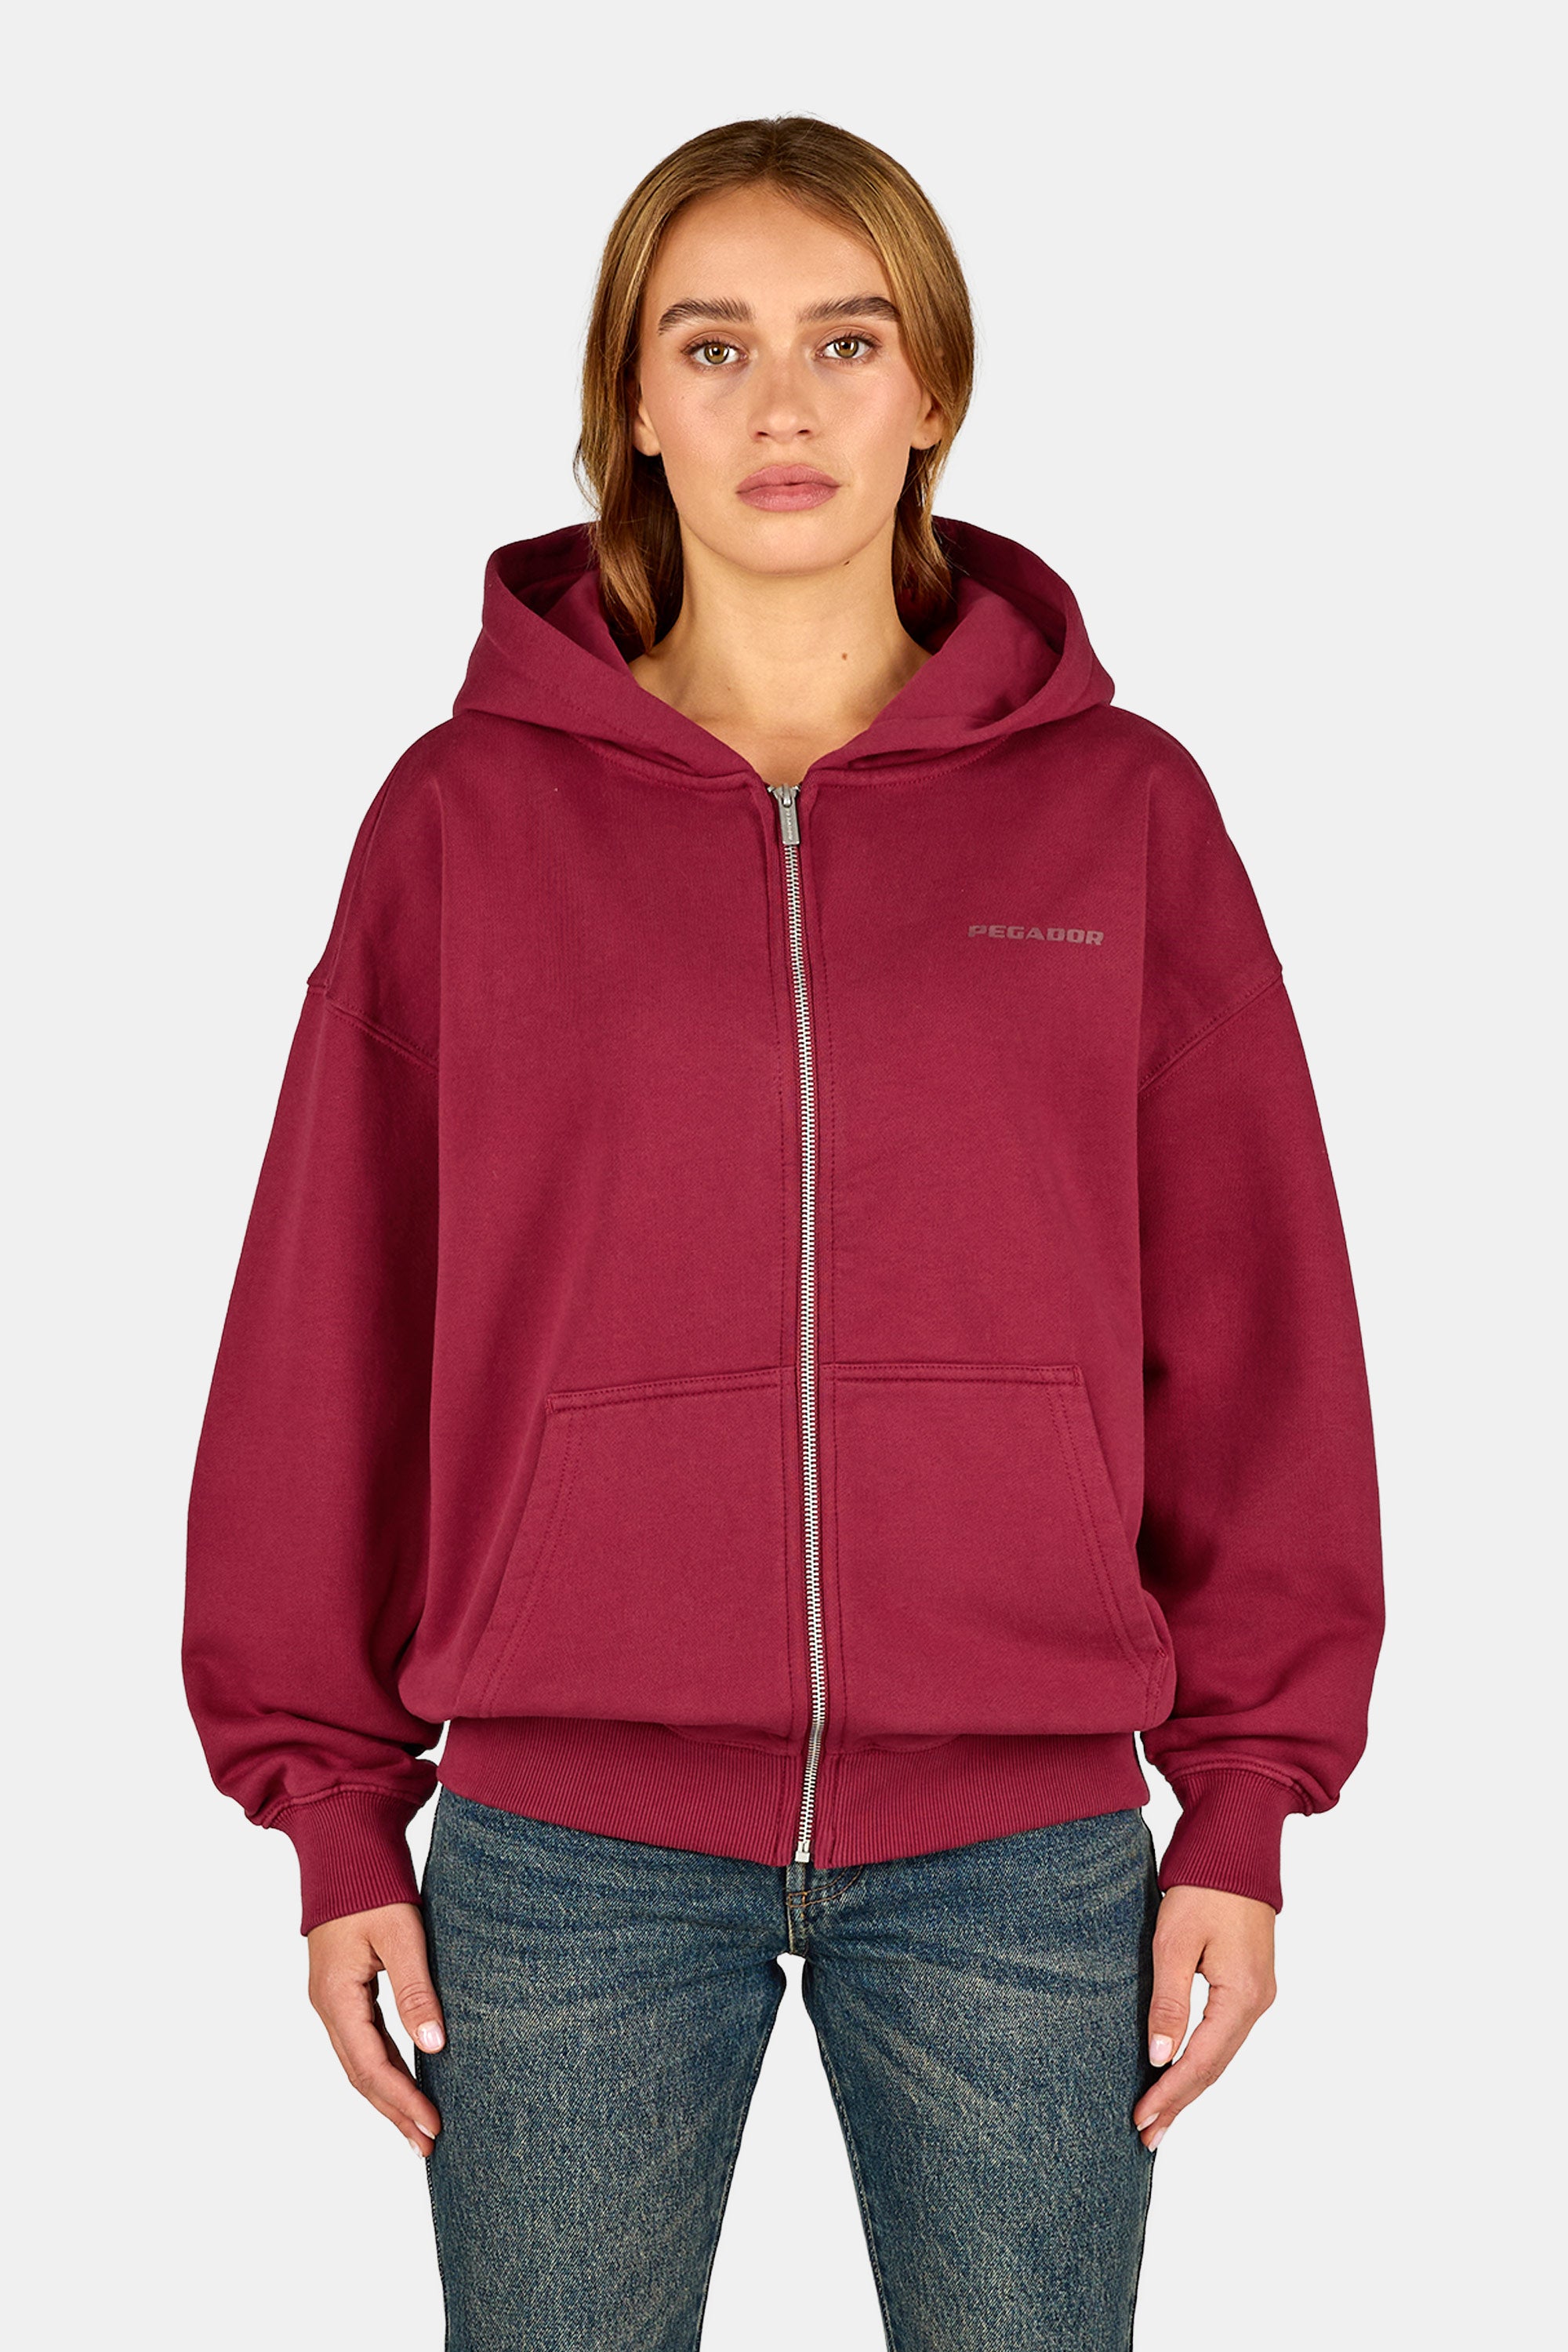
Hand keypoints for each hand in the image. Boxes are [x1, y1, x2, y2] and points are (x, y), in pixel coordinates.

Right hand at [307, 1901, 445, 2155]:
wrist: (344, 1845)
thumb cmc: (373, 1884)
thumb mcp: (401, 1935)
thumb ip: (416, 1991)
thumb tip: (435, 2048)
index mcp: (336, 1997)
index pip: (371, 2067)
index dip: (403, 2101)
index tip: (434, 2127)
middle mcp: (327, 2006)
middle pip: (361, 2075)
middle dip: (395, 2112)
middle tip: (429, 2146)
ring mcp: (332, 2000)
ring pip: (360, 2062)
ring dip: (389, 2096)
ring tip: (419, 2128)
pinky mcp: (342, 1990)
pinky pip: (362, 2042)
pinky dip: (384, 2068)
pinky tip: (404, 2081)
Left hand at [1133, 1884, 1275, 2150]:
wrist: (1236, 1848)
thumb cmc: (1203, 1888)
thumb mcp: (1176, 1942)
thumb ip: (1170, 2001)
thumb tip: (1160, 2057)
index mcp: (1242, 1996)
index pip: (1202, 2062)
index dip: (1171, 2095)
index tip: (1142, 2121)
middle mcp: (1257, 2003)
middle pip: (1214, 2066)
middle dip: (1179, 2102)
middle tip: (1147, 2137)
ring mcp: (1257, 1994)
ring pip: (1221, 2054)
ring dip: (1190, 2086)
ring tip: (1160, 2117)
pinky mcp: (1249, 1984)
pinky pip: (1224, 2035)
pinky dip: (1201, 2059)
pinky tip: (1181, 2072)